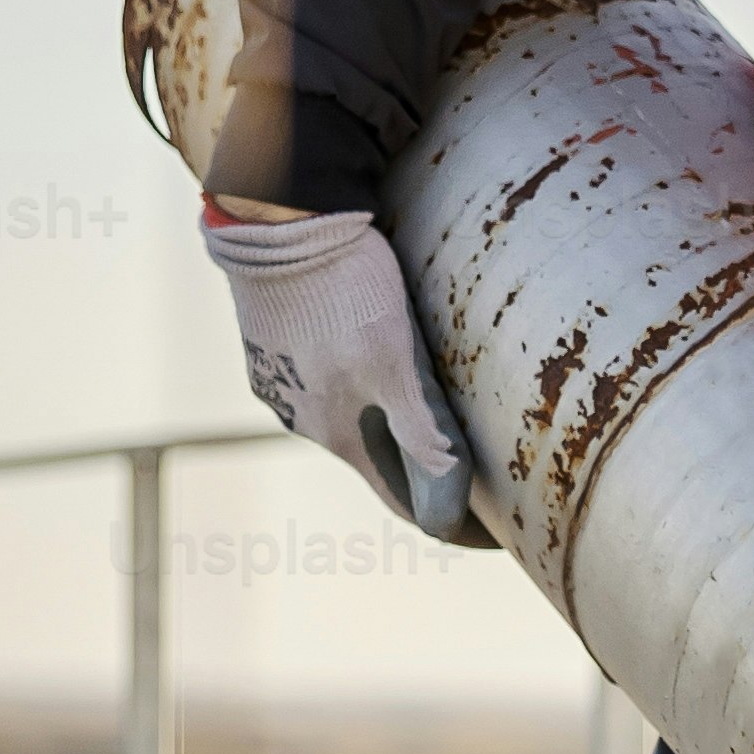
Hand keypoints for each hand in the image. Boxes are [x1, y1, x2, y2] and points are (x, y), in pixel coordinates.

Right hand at [203, 199, 492, 545]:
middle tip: (464, 459)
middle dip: (415, 463)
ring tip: (423, 405)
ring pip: (345, 411)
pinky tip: (371, 355)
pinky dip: (355, 380)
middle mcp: (300, 417)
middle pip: (372, 452)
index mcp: (335, 432)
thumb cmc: (345, 290)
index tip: (484, 531)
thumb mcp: (395, 360)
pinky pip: (322, 376)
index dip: (443, 516)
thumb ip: (420, 429)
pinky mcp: (269, 345)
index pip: (398, 496)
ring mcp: (279, 380)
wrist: (279, 223)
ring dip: (382, 416)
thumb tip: (448, 500)